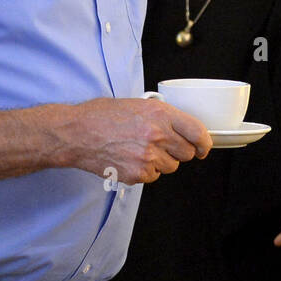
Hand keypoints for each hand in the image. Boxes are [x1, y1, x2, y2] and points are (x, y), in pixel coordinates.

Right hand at [66, 97, 211, 184]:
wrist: (76, 133)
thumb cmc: (101, 116)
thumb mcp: (136, 104)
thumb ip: (161, 116)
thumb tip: (180, 129)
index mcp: (160, 114)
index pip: (197, 132)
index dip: (204, 143)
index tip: (203, 147)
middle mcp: (157, 135)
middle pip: (186, 153)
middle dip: (177, 151)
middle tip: (161, 145)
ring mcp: (148, 157)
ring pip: (171, 167)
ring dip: (161, 162)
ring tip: (139, 150)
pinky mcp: (138, 174)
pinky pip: (153, 176)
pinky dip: (145, 171)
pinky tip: (130, 159)